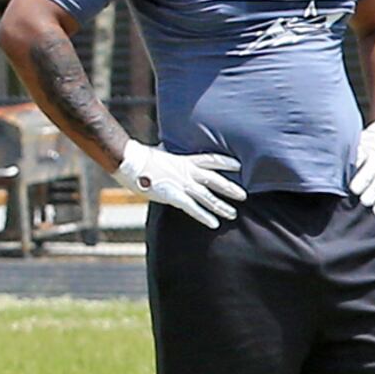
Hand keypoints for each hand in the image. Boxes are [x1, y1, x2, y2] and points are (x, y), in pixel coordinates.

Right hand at [115, 142, 243, 227]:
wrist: (130, 161)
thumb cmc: (140, 157)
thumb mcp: (159, 153)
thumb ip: (167, 154)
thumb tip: (162, 149)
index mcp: (185, 160)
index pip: (211, 160)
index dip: (226, 162)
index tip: (239, 165)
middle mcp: (188, 172)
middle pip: (216, 180)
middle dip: (230, 188)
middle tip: (244, 196)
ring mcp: (183, 184)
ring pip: (208, 197)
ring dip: (221, 207)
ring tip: (233, 214)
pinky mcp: (174, 196)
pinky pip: (193, 208)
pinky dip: (205, 217)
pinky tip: (215, 224)